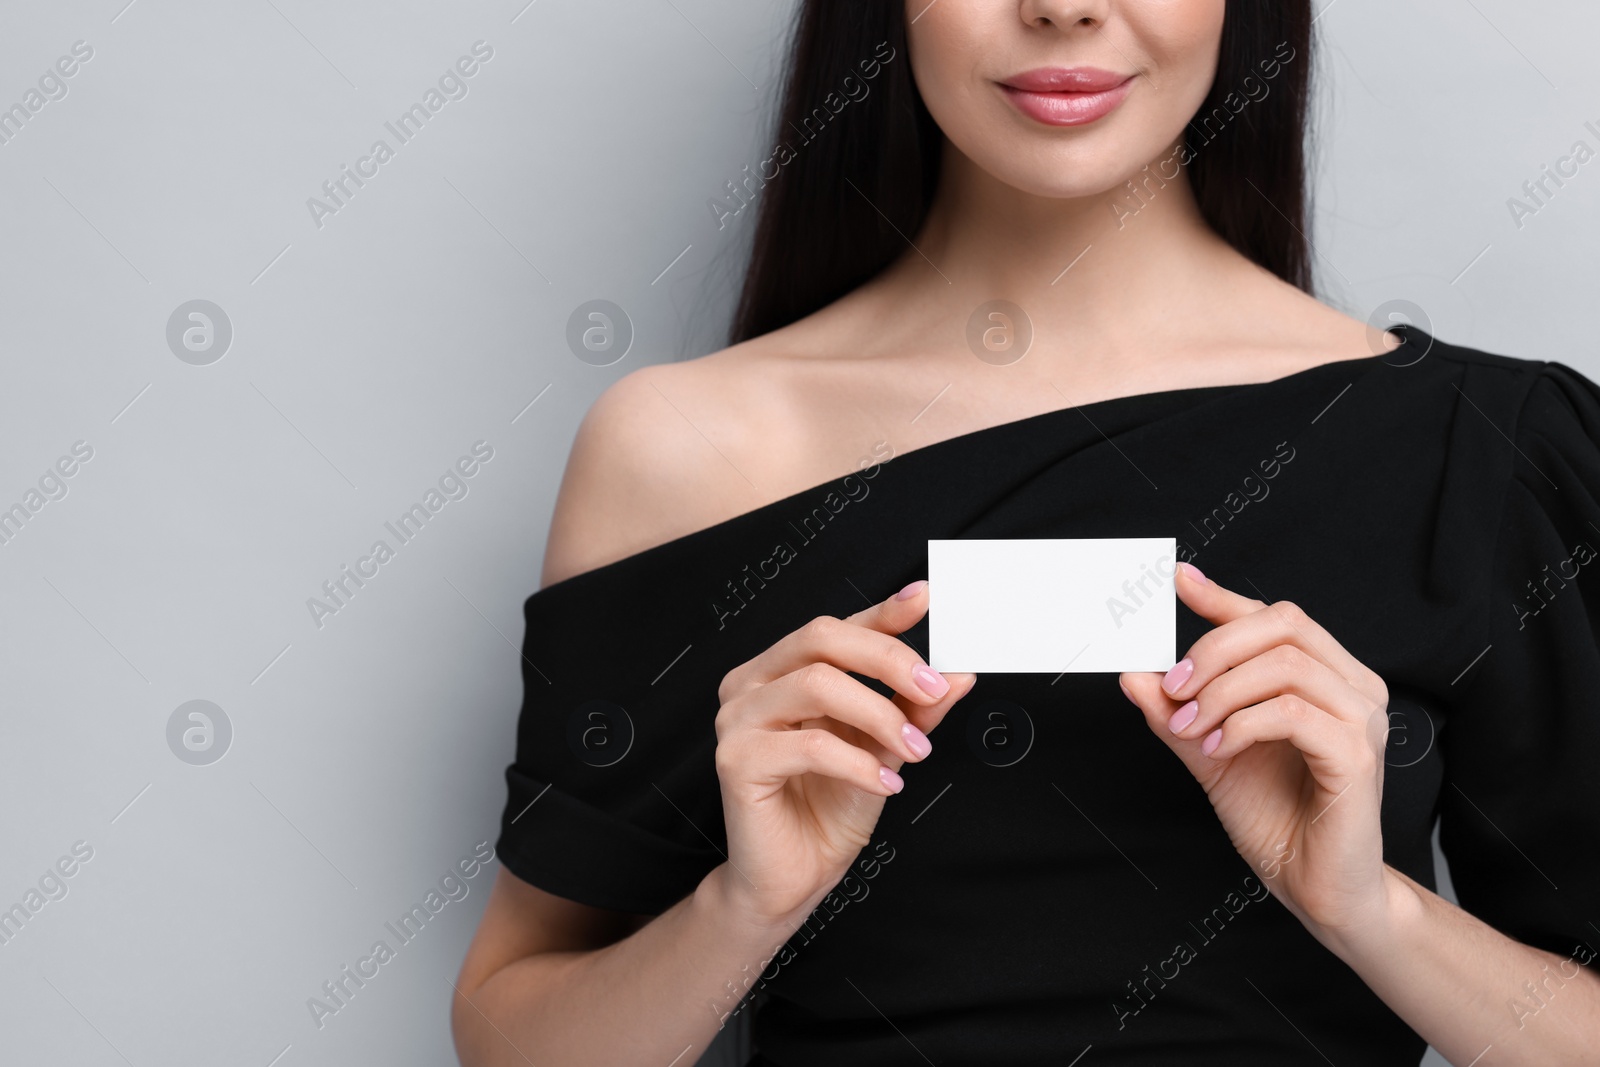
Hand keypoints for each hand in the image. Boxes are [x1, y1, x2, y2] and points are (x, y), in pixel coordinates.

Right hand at [711, 579, 976, 930]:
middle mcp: (752, 683)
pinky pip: (809, 745)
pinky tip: (886, 782)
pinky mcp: (737, 760)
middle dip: (888, 658)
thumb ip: (913, 709)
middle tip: (935, 687)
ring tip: (915, 751)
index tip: (927, 598)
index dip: (883, 611)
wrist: (792, 878)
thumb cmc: (829, 808)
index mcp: (782, 670)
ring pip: (816, 684)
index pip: (837, 628)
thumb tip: (958, 673)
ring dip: (879, 714)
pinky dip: (858, 762)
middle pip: (821, 638)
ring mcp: (738, 719)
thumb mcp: (884, 749)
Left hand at [1120, 563, 1392, 941]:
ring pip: (1284, 665)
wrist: (1316, 887)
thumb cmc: (1276, 818)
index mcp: (1325, 677)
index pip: (1275, 616)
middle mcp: (1353, 687)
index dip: (1224, 596)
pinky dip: (1241, 724)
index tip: (1176, 581)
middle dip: (1213, 649)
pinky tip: (1219, 749)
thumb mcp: (1209, 753)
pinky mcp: (1356, 756)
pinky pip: (1291, 713)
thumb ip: (1176, 713)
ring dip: (1221, 692)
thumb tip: (1134, 673)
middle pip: (1282, 624)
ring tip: (1192, 728)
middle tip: (1173, 690)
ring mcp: (1361, 719)